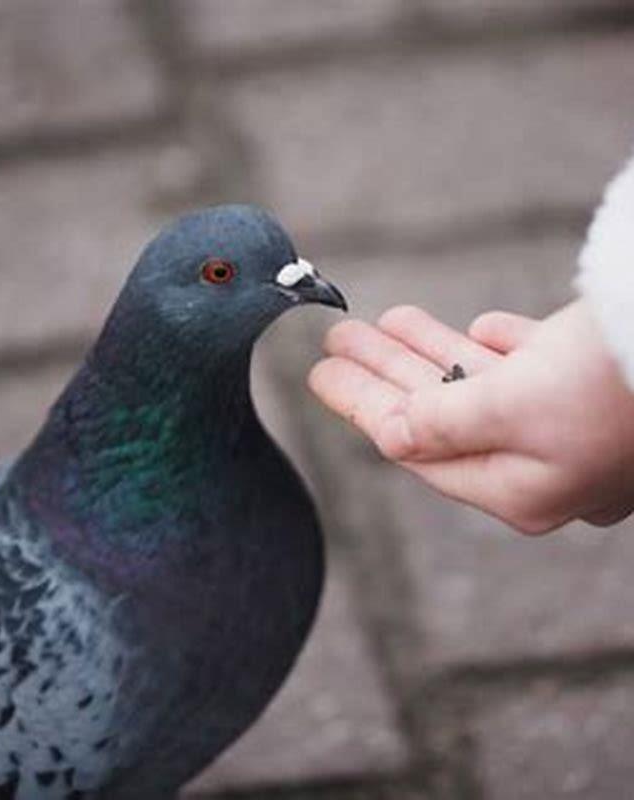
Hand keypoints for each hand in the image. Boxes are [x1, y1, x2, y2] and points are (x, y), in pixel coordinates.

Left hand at [308, 299, 633, 533]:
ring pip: (478, 383)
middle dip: (383, 373)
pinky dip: (496, 345)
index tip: (319, 375)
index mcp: (520, 488)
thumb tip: (387, 437)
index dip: (362, 407)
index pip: (415, 446)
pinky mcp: (597, 382)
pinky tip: (475, 329)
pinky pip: (530, 366)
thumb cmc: (618, 380)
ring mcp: (572, 424)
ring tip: (376, 321)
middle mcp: (544, 464)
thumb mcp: (512, 407)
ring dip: (426, 349)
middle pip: (438, 414)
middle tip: (336, 340)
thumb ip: (441, 425)